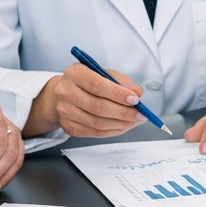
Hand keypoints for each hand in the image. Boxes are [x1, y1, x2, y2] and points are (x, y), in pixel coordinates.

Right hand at [26, 62, 147, 138]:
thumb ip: (122, 81)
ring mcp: (65, 111)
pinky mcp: (68, 127)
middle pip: (98, 106)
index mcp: (74, 73)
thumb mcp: (104, 73)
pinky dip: (113, 131)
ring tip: (134, 121)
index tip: (135, 99)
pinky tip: (123, 125)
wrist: (65, 93)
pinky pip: (94, 133)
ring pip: (97, 123)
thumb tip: (137, 93)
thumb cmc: (87, 82)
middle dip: (123, 112)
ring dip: (121, 124)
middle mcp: (65, 92)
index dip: (118, 94)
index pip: (97, 85)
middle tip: (140, 114)